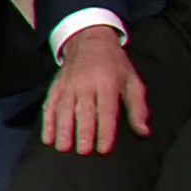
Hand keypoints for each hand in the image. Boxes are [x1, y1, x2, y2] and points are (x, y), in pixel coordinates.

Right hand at [40, 27, 148, 155]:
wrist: (89, 39)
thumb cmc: (114, 65)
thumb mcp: (131, 81)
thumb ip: (137, 108)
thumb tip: (143, 132)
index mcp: (107, 82)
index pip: (106, 110)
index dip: (105, 130)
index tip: (103, 149)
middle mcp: (86, 83)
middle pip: (84, 110)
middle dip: (83, 131)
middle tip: (83, 151)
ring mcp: (69, 84)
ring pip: (64, 108)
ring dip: (62, 129)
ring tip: (63, 147)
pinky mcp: (57, 86)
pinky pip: (50, 104)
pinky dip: (47, 122)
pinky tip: (48, 138)